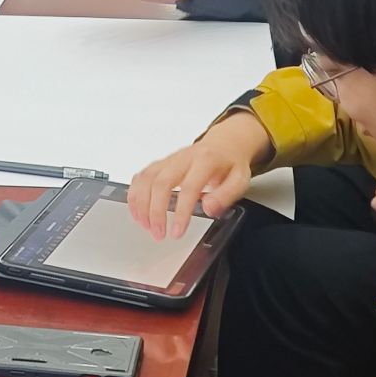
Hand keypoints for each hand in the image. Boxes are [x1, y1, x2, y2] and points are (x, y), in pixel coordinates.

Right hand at [126, 113, 269, 239]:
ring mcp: (169, 160)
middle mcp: (183, 158)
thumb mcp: (240, 180)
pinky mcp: (160, 163)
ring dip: (142, 204)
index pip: (188, 187)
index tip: (177, 232)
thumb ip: (226, 195)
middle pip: (161, 182)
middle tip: (159, 233)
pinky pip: (141, 176)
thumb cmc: (230, 163)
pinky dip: (135, 194)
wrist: (224, 143)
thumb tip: (209, 209)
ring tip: (146, 226)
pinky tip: (137, 210)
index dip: (180, 212)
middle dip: (156, 211)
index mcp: (205, 161)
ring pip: (147, 178)